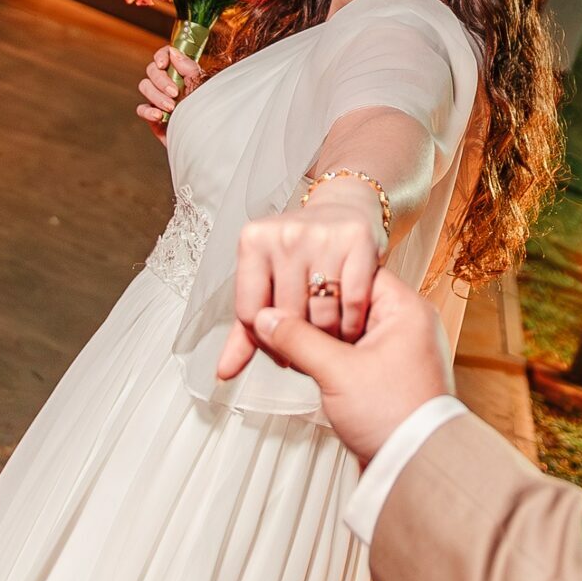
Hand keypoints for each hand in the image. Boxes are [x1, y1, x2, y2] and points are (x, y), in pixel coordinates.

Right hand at [136, 46, 203, 142]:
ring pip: (145, 86)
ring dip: (156, 95)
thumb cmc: (211, 111)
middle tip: (175, 93)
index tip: (163, 64)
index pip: (165, 56)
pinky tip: (160, 116)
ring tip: (172, 107)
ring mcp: (160, 99)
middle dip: (161, 80)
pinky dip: (148, 111)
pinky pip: (141, 108)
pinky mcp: (154, 116)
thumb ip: (189, 69)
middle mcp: (169, 84)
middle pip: (151, 71)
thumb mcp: (203, 87)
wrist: (209, 138)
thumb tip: (173, 52)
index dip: (161, 56)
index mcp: (182, 73)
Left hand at [214, 197, 384, 381]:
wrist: (344, 208)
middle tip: (311, 352)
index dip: (267, 343)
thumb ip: (246, 329)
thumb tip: (223, 373)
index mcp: (253, 241)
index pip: (250, 313)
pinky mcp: (358, 239)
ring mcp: (322, 234)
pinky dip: (353, 323)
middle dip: (300, 345)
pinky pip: (354, 300)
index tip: (283, 353)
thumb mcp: (267, 280)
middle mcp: (285, 234)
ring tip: (332, 342)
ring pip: (321, 313)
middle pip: (287, 317)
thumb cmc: (300, 251)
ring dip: (329, 340)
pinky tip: (351, 327)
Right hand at [249, 269, 454, 462]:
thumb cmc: (396, 418)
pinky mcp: (386, 374)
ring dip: (318, 337)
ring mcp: (397, 350)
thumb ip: (298, 339)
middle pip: (347, 301)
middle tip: (283, 319)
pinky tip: (308, 364)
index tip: (288, 289)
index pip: (356, 273)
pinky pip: (351, 352)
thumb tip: (267, 318)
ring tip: (291, 344)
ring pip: (346, 328)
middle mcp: (406, 325)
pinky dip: (328, 356)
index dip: (319, 281)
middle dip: (313, 312)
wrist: (415, 464)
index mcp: (406, 310)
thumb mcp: (338, 372)